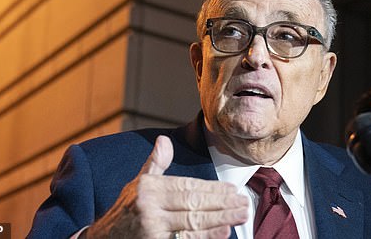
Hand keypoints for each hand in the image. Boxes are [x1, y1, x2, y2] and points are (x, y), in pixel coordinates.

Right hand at [86, 135, 248, 237]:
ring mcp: (152, 229)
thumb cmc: (126, 210)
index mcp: (149, 188)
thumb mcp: (137, 184)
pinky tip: (223, 233)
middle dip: (222, 204)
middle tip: (244, 202)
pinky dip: (206, 237)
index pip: (187, 186)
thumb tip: (164, 140)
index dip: (212, 188)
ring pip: (193, 223)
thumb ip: (155, 164)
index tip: (233, 189)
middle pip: (194, 204)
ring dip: (221, 220)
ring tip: (241, 215)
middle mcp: (149, 207)